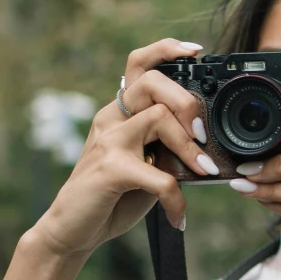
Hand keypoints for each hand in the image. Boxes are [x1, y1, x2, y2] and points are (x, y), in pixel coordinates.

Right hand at [33, 38, 214, 258]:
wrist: (72, 229)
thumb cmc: (112, 195)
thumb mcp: (144, 163)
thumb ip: (166, 145)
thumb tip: (208, 142)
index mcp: (120, 112)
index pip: (139, 64)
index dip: (166, 50)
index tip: (195, 51)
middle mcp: (111, 118)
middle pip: (153, 83)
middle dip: (187, 103)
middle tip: (202, 134)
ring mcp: (109, 141)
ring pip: (159, 118)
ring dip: (189, 147)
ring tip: (202, 171)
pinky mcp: (111, 169)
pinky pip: (160, 176)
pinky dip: (175, 198)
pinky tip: (178, 215)